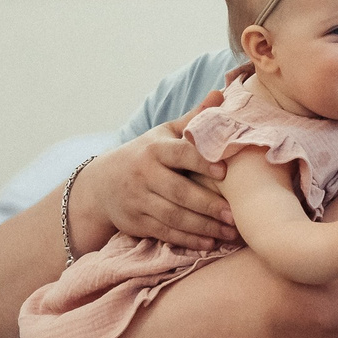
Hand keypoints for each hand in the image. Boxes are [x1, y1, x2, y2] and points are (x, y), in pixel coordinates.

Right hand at [84, 93, 235, 251]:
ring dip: (204, 228)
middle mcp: (144, 175)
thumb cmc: (145, 154)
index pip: (180, 154)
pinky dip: (188, 240)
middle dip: (209, 205)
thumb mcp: (164, 134)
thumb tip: (221, 93)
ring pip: (174, 217)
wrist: (100, 185)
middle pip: (179, 192)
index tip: (225, 171)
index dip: (201, 162)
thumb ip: (194, 119)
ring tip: (231, 233)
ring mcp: (139, 200)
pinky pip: (166, 233)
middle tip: (236, 215)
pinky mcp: (136, 222)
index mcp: (155, 149)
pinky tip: (210, 243)